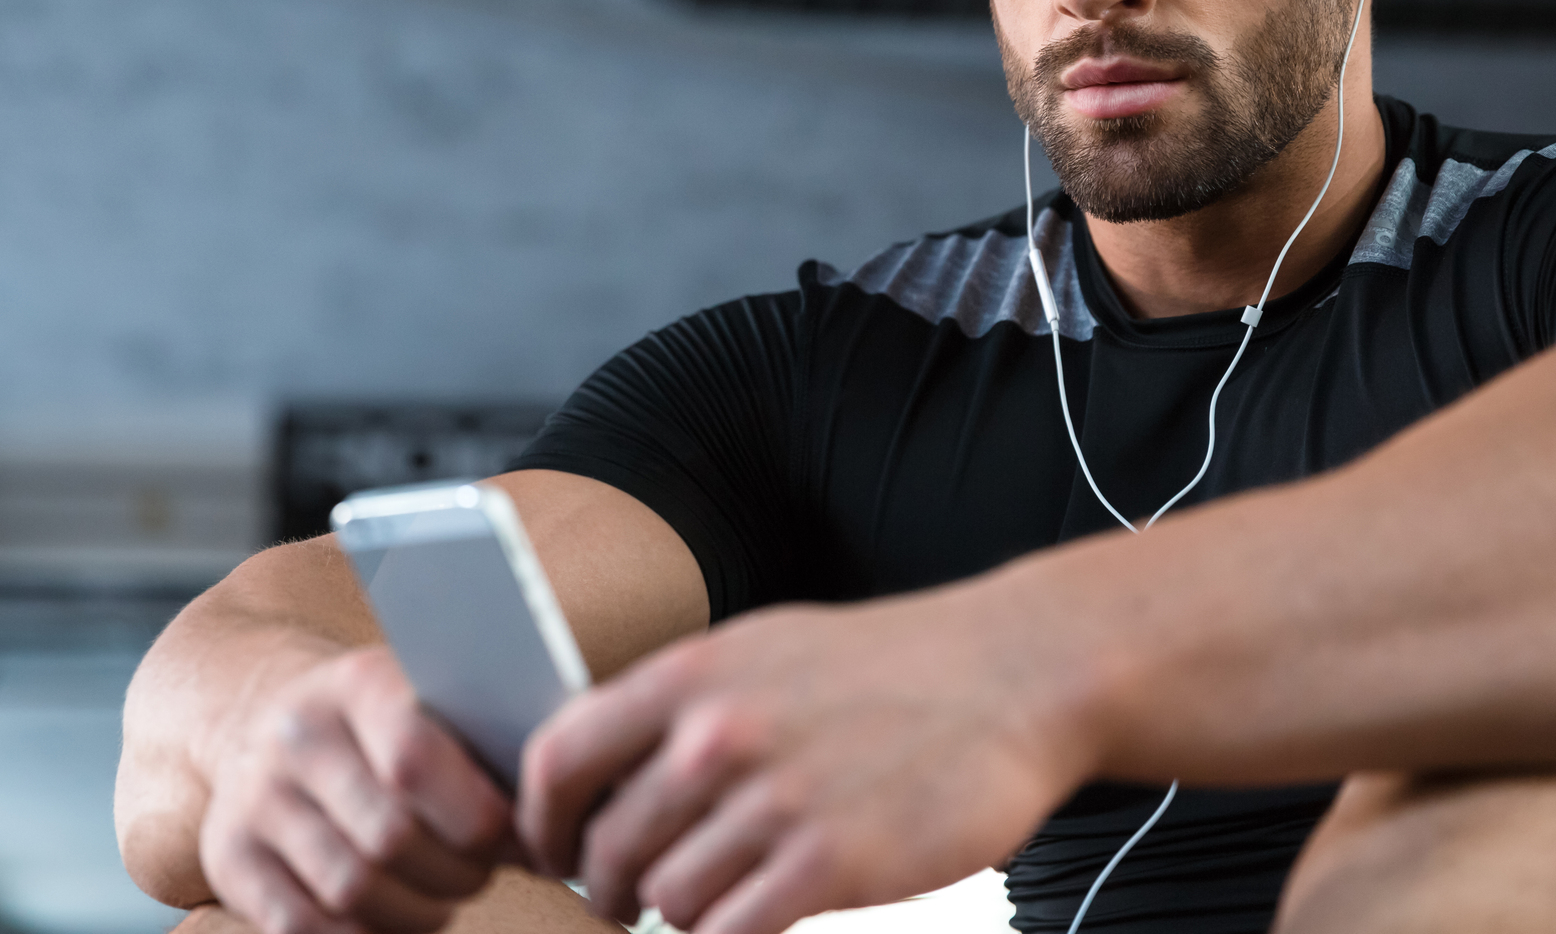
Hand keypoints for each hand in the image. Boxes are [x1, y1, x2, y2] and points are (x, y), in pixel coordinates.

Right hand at [199, 646, 518, 933]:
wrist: (264, 722)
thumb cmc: (381, 724)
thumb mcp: (426, 701)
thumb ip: (481, 747)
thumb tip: (545, 825)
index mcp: (358, 683)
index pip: (415, 758)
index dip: (477, 817)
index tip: (515, 837)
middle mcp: (296, 736)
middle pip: (390, 836)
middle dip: (458, 872)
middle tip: (480, 872)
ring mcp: (254, 798)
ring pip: (352, 889)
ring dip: (418, 911)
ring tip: (441, 897)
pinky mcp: (228, 858)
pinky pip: (304, 927)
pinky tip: (392, 918)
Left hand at [518, 587, 1087, 933]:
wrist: (1013, 677)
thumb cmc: (888, 665)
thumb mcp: (765, 650)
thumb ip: (682, 704)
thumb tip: (600, 768)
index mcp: (693, 674)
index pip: (557, 759)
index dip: (542, 821)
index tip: (556, 849)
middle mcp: (720, 736)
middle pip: (607, 847)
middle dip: (609, 886)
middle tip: (629, 897)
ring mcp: (775, 801)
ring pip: (668, 901)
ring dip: (683, 911)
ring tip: (719, 893)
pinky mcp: (832, 864)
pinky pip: (732, 932)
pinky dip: (734, 932)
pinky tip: (762, 910)